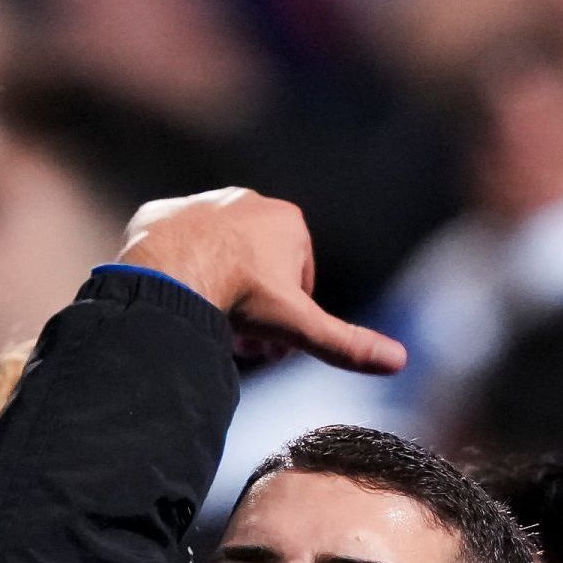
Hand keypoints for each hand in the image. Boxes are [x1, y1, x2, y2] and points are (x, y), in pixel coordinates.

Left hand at [119, 189, 406, 374]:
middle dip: (254, 306)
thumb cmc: (239, 298)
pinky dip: (180, 271)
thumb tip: (399, 361)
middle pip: (260, 268)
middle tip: (238, 340)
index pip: (299, 280)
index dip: (290, 318)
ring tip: (207, 322)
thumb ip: (345, 344)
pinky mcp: (163, 213)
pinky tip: (176, 298)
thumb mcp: (298, 326)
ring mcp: (201, 203)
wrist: (168, 277)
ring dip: (218, 289)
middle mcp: (247, 201)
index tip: (271, 342)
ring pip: (218, 257)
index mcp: (288, 221)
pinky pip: (176, 247)